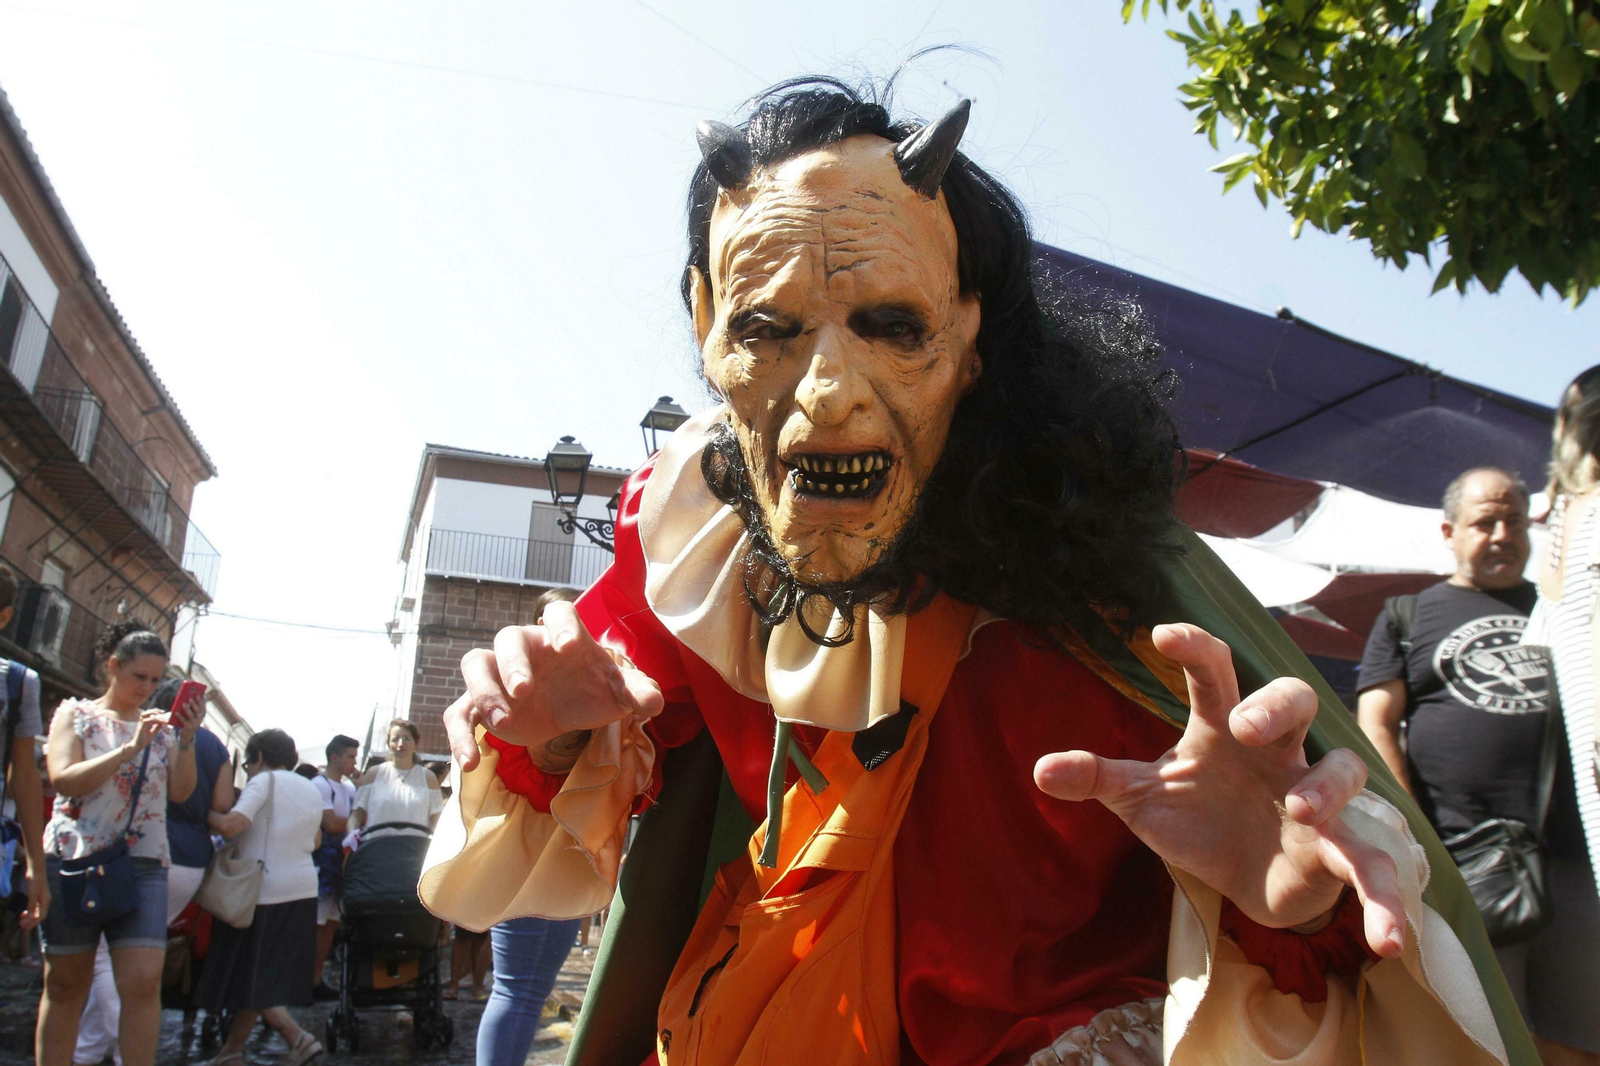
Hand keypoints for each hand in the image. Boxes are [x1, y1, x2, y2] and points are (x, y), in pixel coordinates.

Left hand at [19, 858, 47, 929]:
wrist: (36, 869)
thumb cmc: (35, 881)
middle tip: (21, 925)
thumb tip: (31, 918)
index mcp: (46, 901)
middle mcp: (45, 901)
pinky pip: (34, 907)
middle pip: (39, 915)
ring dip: (29, 917)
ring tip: (21, 920)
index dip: (33, 923)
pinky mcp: (37, 895)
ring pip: (37, 911)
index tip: (24, 927)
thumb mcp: (32, 894)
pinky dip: (29, 911)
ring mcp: (42, 898)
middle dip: (31, 921)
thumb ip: (32, 906)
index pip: (41, 916)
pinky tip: (24, 912)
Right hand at [127, 710, 166, 755]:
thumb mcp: (153, 732)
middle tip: (162, 711)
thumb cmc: (144, 740)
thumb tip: (162, 722)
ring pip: (144, 715)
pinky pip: (146, 721)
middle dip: (154, 710)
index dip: (156, 712)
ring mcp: (140, 725)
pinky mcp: (140, 728)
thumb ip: (157, 727)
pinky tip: (159, 721)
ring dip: (152, 713)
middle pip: (146, 712)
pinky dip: (153, 720)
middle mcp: (141, 722)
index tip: (163, 712)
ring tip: (160, 713)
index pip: (149, 714)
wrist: (138, 746)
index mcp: (144, 723)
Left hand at [172, 689, 203, 744]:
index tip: (198, 695)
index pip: (202, 707)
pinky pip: (183, 721)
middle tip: (189, 698)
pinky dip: (179, 716)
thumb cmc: (190, 721)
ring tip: (183, 704)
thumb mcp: (194, 715)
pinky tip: (175, 712)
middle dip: (194, 704)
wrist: (188, 735)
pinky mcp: (188, 727)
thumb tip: (189, 698)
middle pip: (198, 710)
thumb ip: (193, 708)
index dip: (201, 701)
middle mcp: (199, 719)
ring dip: (187, 709)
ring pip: (191, 715)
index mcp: (202, 715)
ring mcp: (194, 724)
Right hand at [444, 601, 663, 770]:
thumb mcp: (620, 693)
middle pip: (508, 637)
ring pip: (476, 665)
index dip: (560, 624)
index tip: (567, 646)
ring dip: (484, 692)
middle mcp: (528, 649)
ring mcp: (500, 674)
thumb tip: (655, 702)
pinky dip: (460, 735)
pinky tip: (469, 762)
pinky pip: (460, 712)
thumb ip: (639, 693)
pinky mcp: (484, 705)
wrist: (572, 706)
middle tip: (524, 690)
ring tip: (503, 725)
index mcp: (564, 637)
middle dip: (514, 662)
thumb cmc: (595, 689)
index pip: (558, 613)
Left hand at [1034, 623, 1405, 957]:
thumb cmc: (1197, 816)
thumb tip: (1039, 770)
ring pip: (1344, 768)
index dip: (1196, 649)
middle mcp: (1277, 752)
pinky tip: (1386, 940)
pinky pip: (1374, 866)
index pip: (1214, 676)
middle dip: (1275, 705)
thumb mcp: (1142, 798)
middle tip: (1248, 724)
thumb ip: (1098, 777)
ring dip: (1328, 786)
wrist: (1243, 877)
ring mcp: (1315, 797)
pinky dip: (1385, 901)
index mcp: (1224, 729)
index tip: (1162, 633)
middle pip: (1295, 699)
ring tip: (1299, 810)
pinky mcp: (1340, 850)